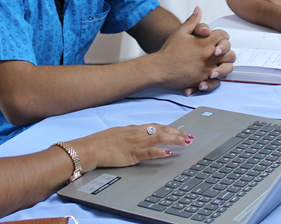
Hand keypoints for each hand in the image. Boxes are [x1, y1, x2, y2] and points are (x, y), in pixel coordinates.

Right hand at [71, 123, 192, 172]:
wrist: (90, 148)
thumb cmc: (101, 142)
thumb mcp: (119, 135)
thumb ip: (131, 135)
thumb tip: (139, 136)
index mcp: (134, 129)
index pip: (157, 126)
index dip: (171, 128)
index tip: (181, 131)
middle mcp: (137, 133)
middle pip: (162, 130)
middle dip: (177, 133)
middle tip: (190, 137)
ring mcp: (135, 143)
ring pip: (159, 138)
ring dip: (174, 140)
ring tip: (186, 142)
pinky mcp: (132, 154)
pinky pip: (149, 152)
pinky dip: (160, 152)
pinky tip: (169, 153)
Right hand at [154, 7, 234, 94]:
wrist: (159, 68)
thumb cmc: (169, 51)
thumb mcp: (180, 32)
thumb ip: (192, 21)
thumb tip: (198, 9)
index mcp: (205, 43)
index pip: (224, 36)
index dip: (222, 37)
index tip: (218, 39)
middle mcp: (208, 56)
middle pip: (230, 54)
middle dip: (227, 52)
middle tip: (220, 53)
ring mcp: (207, 70)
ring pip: (227, 69)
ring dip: (225, 66)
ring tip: (217, 65)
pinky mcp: (202, 81)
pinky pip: (217, 82)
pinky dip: (216, 80)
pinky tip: (211, 76)